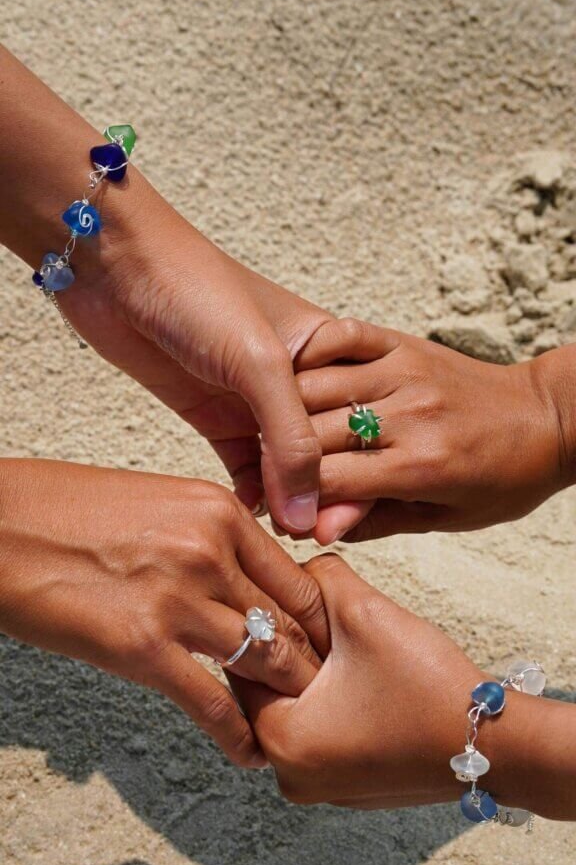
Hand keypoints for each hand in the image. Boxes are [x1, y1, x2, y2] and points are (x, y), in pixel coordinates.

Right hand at [0, 460, 328, 766]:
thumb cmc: (66, 511)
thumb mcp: (158, 504)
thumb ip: (209, 540)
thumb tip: (242, 582)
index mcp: (219, 512)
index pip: (299, 580)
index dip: (318, 625)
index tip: (319, 653)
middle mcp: (211, 551)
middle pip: (293, 624)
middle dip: (312, 668)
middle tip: (320, 699)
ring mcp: (179, 599)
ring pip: (266, 664)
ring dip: (283, 703)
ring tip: (292, 728)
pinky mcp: (141, 647)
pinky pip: (213, 705)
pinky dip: (238, 737)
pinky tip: (248, 754)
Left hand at [60, 182, 332, 531]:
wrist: (115, 265)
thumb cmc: (197, 289)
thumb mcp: (261, 363)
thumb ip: (291, 439)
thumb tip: (309, 513)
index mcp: (328, 352)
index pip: (359, 424)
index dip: (359, 473)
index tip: (344, 520)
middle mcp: (297, 379)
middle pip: (326, 451)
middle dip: (322, 493)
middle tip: (312, 535)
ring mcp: (254, 399)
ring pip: (284, 464)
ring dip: (287, 498)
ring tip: (284, 534)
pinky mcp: (215, 415)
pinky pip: (245, 467)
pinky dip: (252, 493)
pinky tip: (253, 515)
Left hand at [234, 554, 575, 818]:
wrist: (500, 745)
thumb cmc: (431, 686)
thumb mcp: (366, 612)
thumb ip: (317, 576)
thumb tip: (291, 564)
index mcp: (279, 741)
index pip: (241, 661)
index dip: (266, 620)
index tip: (292, 595)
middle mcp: (288, 775)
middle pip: (265, 687)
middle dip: (291, 647)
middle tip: (328, 620)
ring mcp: (319, 786)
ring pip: (295, 706)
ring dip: (314, 672)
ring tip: (352, 647)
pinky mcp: (346, 785)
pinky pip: (321, 730)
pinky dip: (333, 700)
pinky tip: (366, 677)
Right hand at [294, 320, 564, 542]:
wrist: (547, 419)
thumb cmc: (500, 478)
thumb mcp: (443, 517)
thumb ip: (375, 520)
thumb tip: (315, 528)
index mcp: (421, 464)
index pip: (326, 480)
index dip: (288, 498)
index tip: (274, 507)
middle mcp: (409, 413)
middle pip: (311, 434)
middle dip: (275, 459)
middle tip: (262, 473)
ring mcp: (405, 371)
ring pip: (313, 386)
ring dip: (282, 410)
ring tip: (271, 432)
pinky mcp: (404, 343)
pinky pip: (341, 337)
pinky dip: (310, 354)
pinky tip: (296, 378)